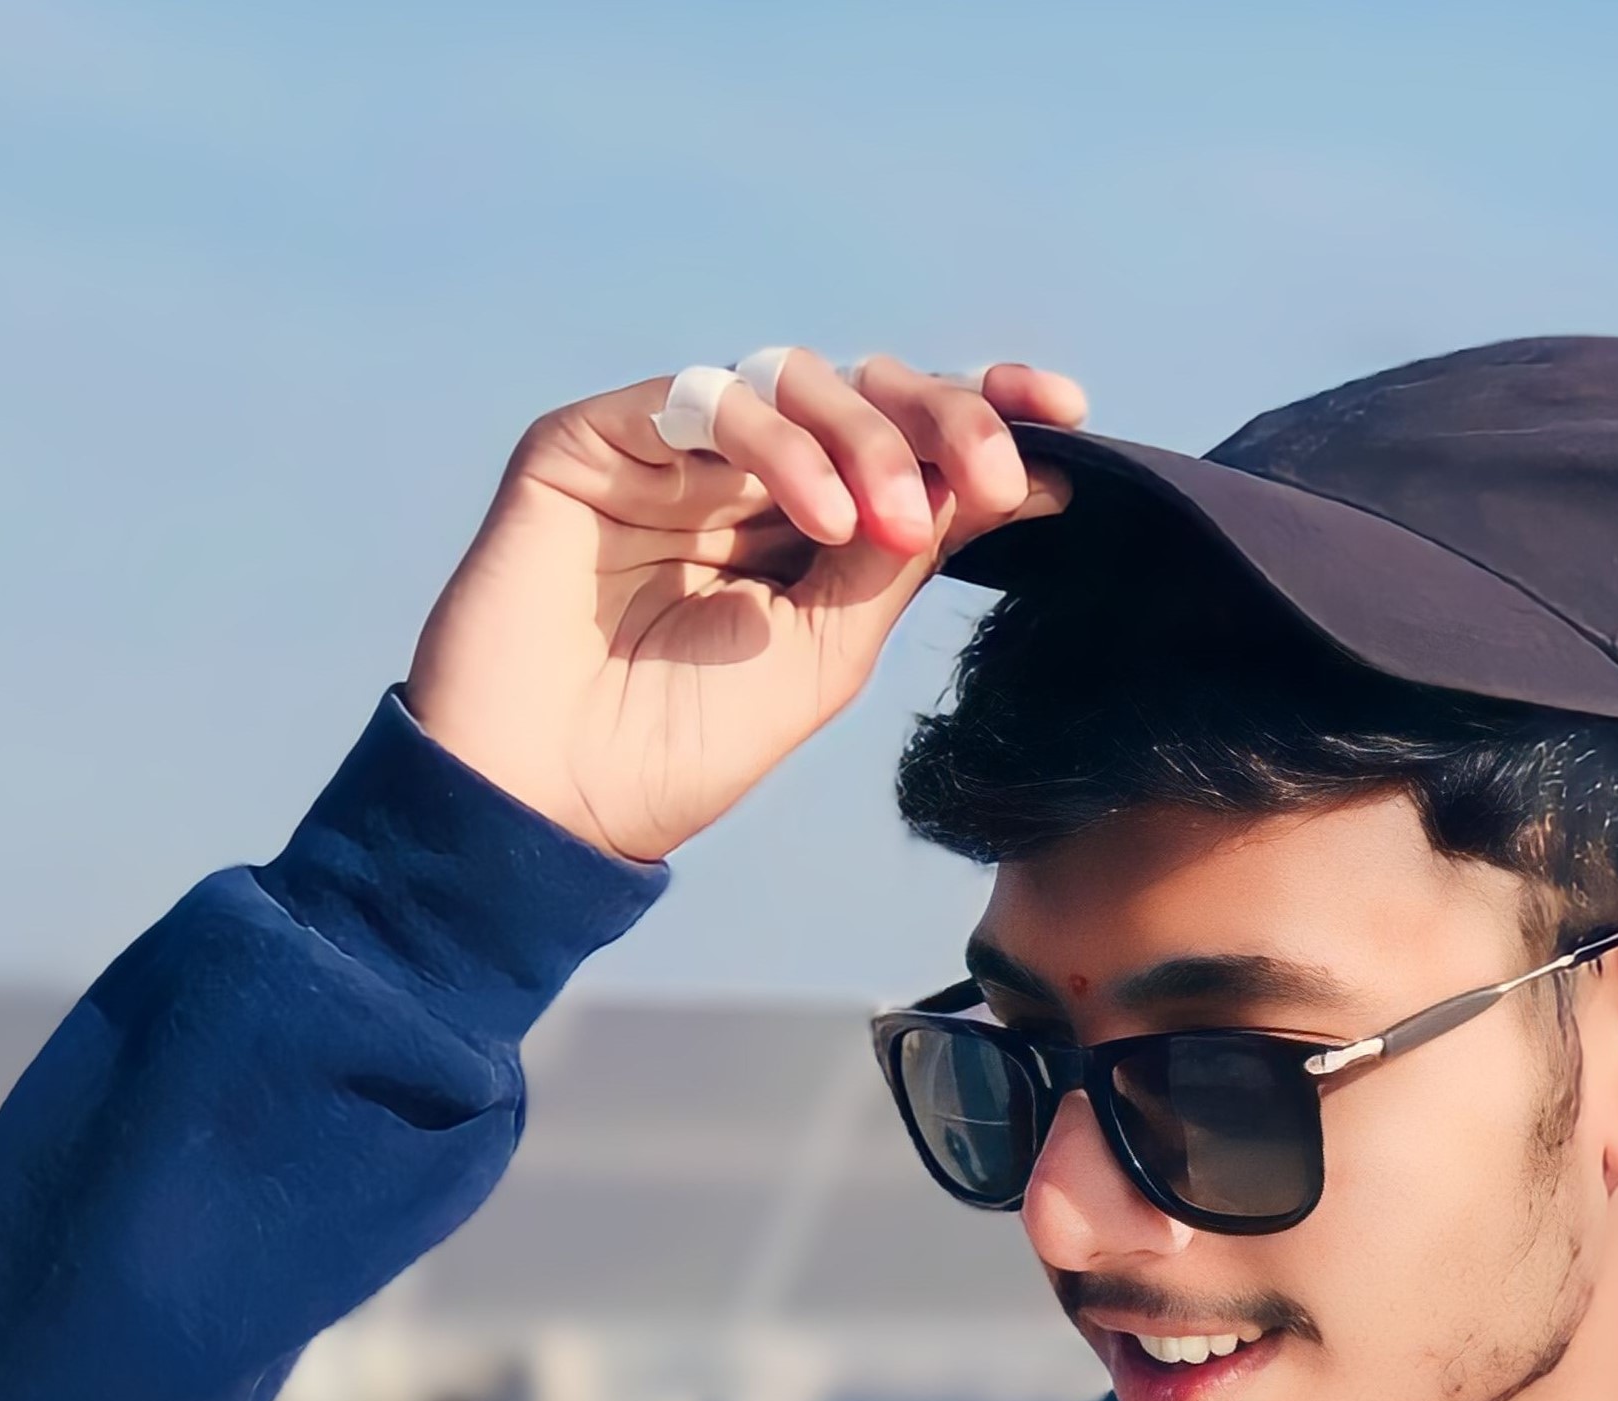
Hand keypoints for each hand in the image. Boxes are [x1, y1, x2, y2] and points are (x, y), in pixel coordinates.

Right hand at [404, 346, 1085, 867]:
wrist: (547, 801)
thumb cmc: (677, 751)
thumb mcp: (822, 656)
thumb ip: (897, 562)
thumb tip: (1011, 481)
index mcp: (798, 527)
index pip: (901, 443)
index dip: (982, 413)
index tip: (1070, 421)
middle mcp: (739, 476)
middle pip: (860, 393)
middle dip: (941, 418)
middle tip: (994, 475)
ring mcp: (668, 452)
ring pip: (792, 380)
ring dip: (865, 434)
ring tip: (894, 520)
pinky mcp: (595, 440)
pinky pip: (706, 401)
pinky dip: (778, 445)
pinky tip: (822, 514)